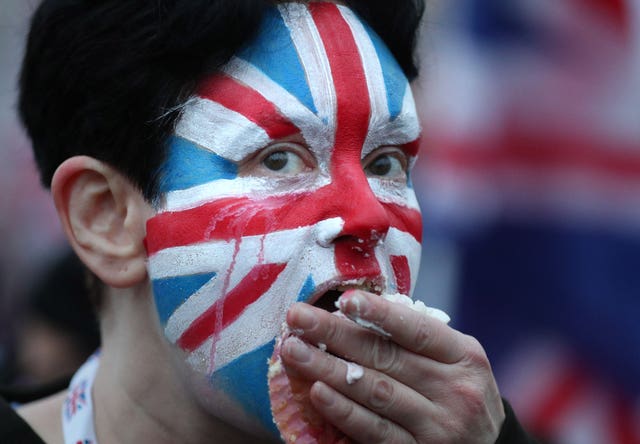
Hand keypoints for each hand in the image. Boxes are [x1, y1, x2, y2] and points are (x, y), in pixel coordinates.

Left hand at [280, 290, 504, 443]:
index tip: (342, 300)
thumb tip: (354, 312)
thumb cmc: (457, 391)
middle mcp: (454, 390)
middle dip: (336, 334)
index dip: (379, 314)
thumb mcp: (454, 360)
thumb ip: (416, 339)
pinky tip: (318, 393)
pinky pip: (374, 432)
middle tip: (297, 318)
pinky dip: (344, 411)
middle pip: (387, 357)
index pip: (417, 329)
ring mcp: (437, 426)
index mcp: (463, 356)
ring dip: (329, 369)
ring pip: (375, 392)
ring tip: (295, 350)